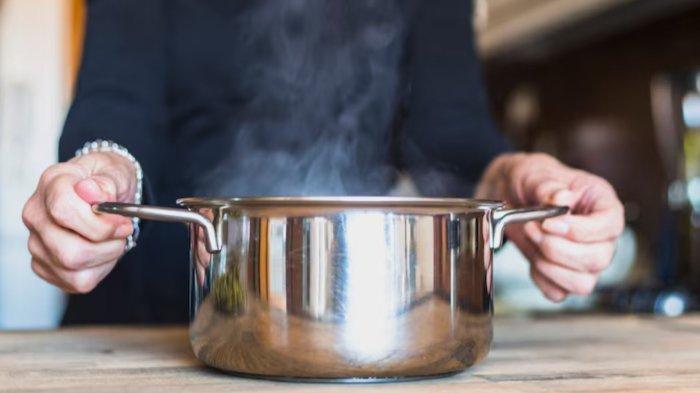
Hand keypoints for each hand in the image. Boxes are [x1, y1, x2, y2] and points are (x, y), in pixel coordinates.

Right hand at [22, 152, 136, 292]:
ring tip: (113, 240)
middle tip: (123, 232)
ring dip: (106, 257)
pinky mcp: (44, 265)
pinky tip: (101, 251)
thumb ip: (106, 183)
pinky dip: (99, 269)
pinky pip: (76, 281)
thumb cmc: (107, 181)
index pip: (64, 211)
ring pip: (74, 268)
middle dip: (107, 246)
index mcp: (52, 184)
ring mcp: (37, 242)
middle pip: (69, 250)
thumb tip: (92, 192)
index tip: (123, 222)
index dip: (100, 224)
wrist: (104, 194)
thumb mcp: (116, 172)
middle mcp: (37, 214)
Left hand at [476, 153, 624, 301]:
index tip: (549, 223)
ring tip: (532, 240)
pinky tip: (532, 258)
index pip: (611, 225)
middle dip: (557, 248)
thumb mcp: (536, 174)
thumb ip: (548, 185)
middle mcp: (600, 236)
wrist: (510, 194)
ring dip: (549, 266)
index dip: (581, 230)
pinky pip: (559, 292)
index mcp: (602, 205)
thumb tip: (560, 198)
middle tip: (532, 228)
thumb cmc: (531, 180)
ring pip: (583, 283)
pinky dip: (541, 279)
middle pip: (598, 259)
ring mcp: (585, 259)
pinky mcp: (564, 275)